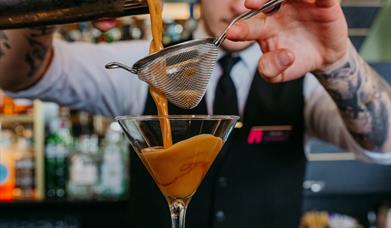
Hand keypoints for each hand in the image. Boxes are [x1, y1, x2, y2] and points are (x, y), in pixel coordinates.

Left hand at [227, 0, 348, 81]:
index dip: (240, 29)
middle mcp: (278, 13)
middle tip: (250, 3)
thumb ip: (271, 70)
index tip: (232, 32)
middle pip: (265, 3)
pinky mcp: (322, 4)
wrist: (324, 58)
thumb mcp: (280, 75)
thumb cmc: (296, 62)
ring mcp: (298, 5)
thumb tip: (285, 56)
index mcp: (263, 30)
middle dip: (258, 1)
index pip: (249, 27)